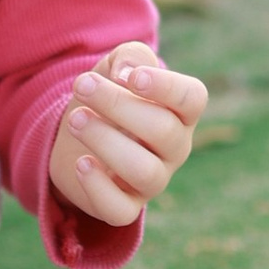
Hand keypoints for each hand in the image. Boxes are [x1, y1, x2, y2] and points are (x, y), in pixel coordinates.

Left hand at [48, 43, 207, 226]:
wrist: (79, 133)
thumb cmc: (110, 95)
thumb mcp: (118, 66)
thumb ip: (129, 57)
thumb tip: (126, 73)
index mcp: (180, 111)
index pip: (193, 99)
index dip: (166, 87)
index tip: (132, 77)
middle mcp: (174, 147)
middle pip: (163, 130)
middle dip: (117, 104)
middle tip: (81, 85)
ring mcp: (153, 180)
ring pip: (144, 171)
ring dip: (105, 141)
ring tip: (75, 119)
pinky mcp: (125, 206)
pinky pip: (121, 211)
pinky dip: (98, 187)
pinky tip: (81, 162)